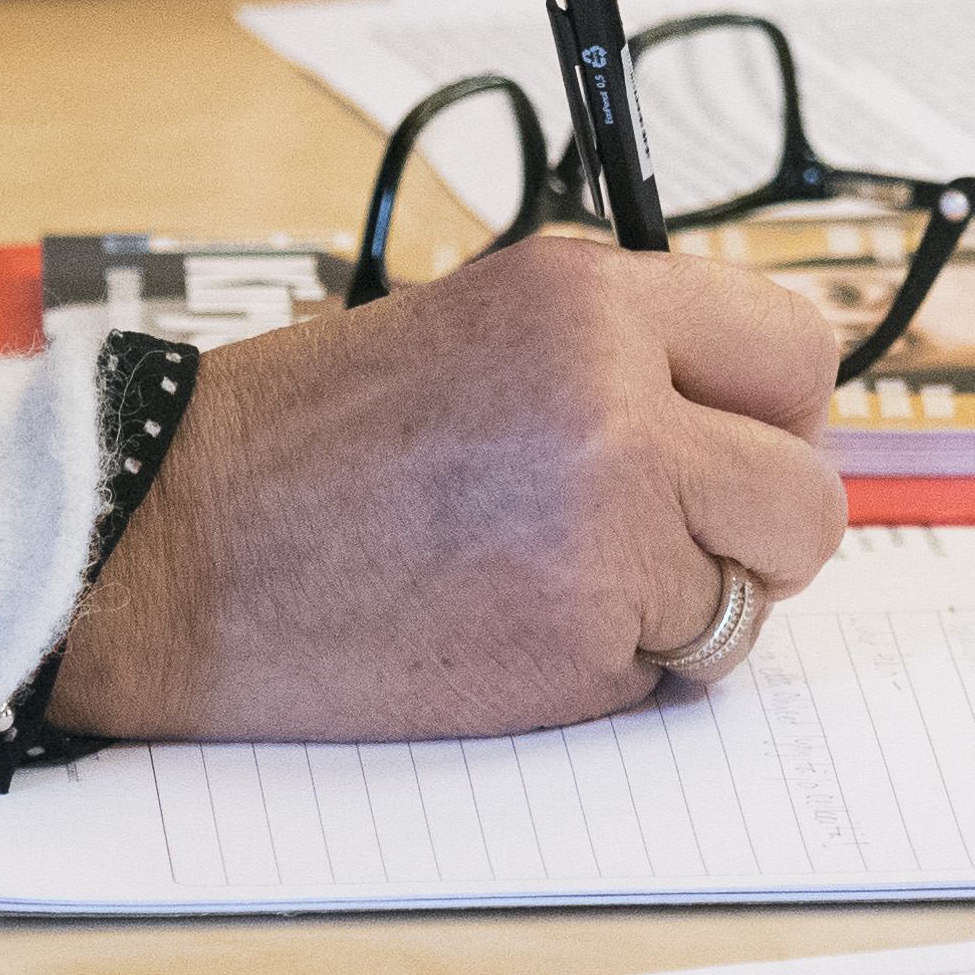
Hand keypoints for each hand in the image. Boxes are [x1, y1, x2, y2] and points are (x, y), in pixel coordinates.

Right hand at [48, 238, 848, 741]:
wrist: (166, 547)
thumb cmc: (294, 442)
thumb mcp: (473, 328)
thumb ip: (614, 358)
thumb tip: (739, 416)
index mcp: (588, 299)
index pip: (798, 350)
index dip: (773, 416)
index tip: (734, 444)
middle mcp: (617, 401)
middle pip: (808, 495)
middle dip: (751, 535)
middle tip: (660, 541)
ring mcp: (607, 528)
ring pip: (750, 598)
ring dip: (678, 609)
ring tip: (548, 581)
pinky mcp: (576, 643)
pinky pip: (668, 674)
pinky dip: (609, 672)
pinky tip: (503, 629)